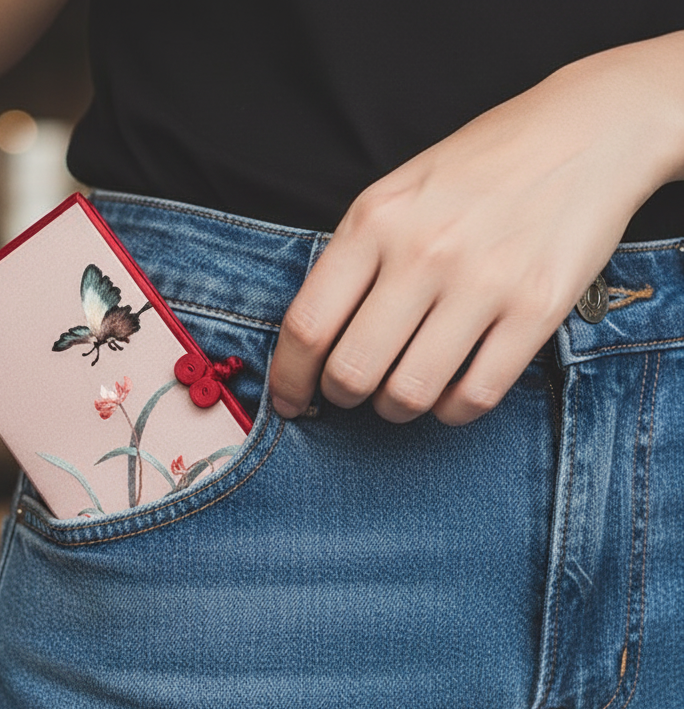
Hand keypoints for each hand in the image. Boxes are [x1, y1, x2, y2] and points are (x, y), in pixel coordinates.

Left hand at [270, 33, 683, 425]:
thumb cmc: (477, 169)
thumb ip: (352, 261)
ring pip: (408, 394)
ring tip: (401, 389)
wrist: (587, 129)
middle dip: (341, 397)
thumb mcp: (395, 193)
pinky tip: (450, 391)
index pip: (308, 325)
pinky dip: (451, 411)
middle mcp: (424, 251)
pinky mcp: (537, 309)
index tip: (289, 401)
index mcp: (375, 220)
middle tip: (353, 389)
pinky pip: (473, 397)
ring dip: (394, 407)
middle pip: (352, 371)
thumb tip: (312, 345)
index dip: (289, 378)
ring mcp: (484, 281)